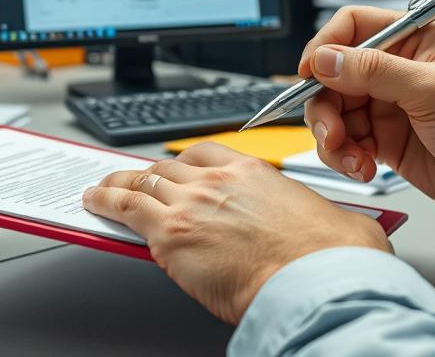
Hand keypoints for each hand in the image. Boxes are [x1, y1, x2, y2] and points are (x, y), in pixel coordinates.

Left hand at [82, 142, 390, 323]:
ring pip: (141, 182)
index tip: (175, 171)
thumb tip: (341, 226)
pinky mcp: (172, 235)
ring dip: (117, 184)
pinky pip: (125, 208)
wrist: (317, 280)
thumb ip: (313, 216)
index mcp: (254, 172)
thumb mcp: (328, 218)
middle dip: (147, 175)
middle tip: (134, 180)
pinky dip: (105, 201)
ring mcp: (192, 204)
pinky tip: (93, 202)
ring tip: (102, 188)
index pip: (204, 155)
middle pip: (168, 167)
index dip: (182, 164)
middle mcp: (218, 180)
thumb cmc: (329, 256)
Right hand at [299, 6, 434, 233]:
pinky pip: (343, 141)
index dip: (324, 47)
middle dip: (324, 105)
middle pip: (332, 74)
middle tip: (333, 132)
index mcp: (411, 40)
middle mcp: (394, 69)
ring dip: (333, 137)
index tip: (309, 74)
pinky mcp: (382, 139)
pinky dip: (344, 156)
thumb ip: (375, 71)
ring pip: (332, 111)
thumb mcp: (432, 91)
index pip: (351, 26)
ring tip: (352, 158)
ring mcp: (386, 105)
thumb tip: (325, 59)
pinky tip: (363, 168)